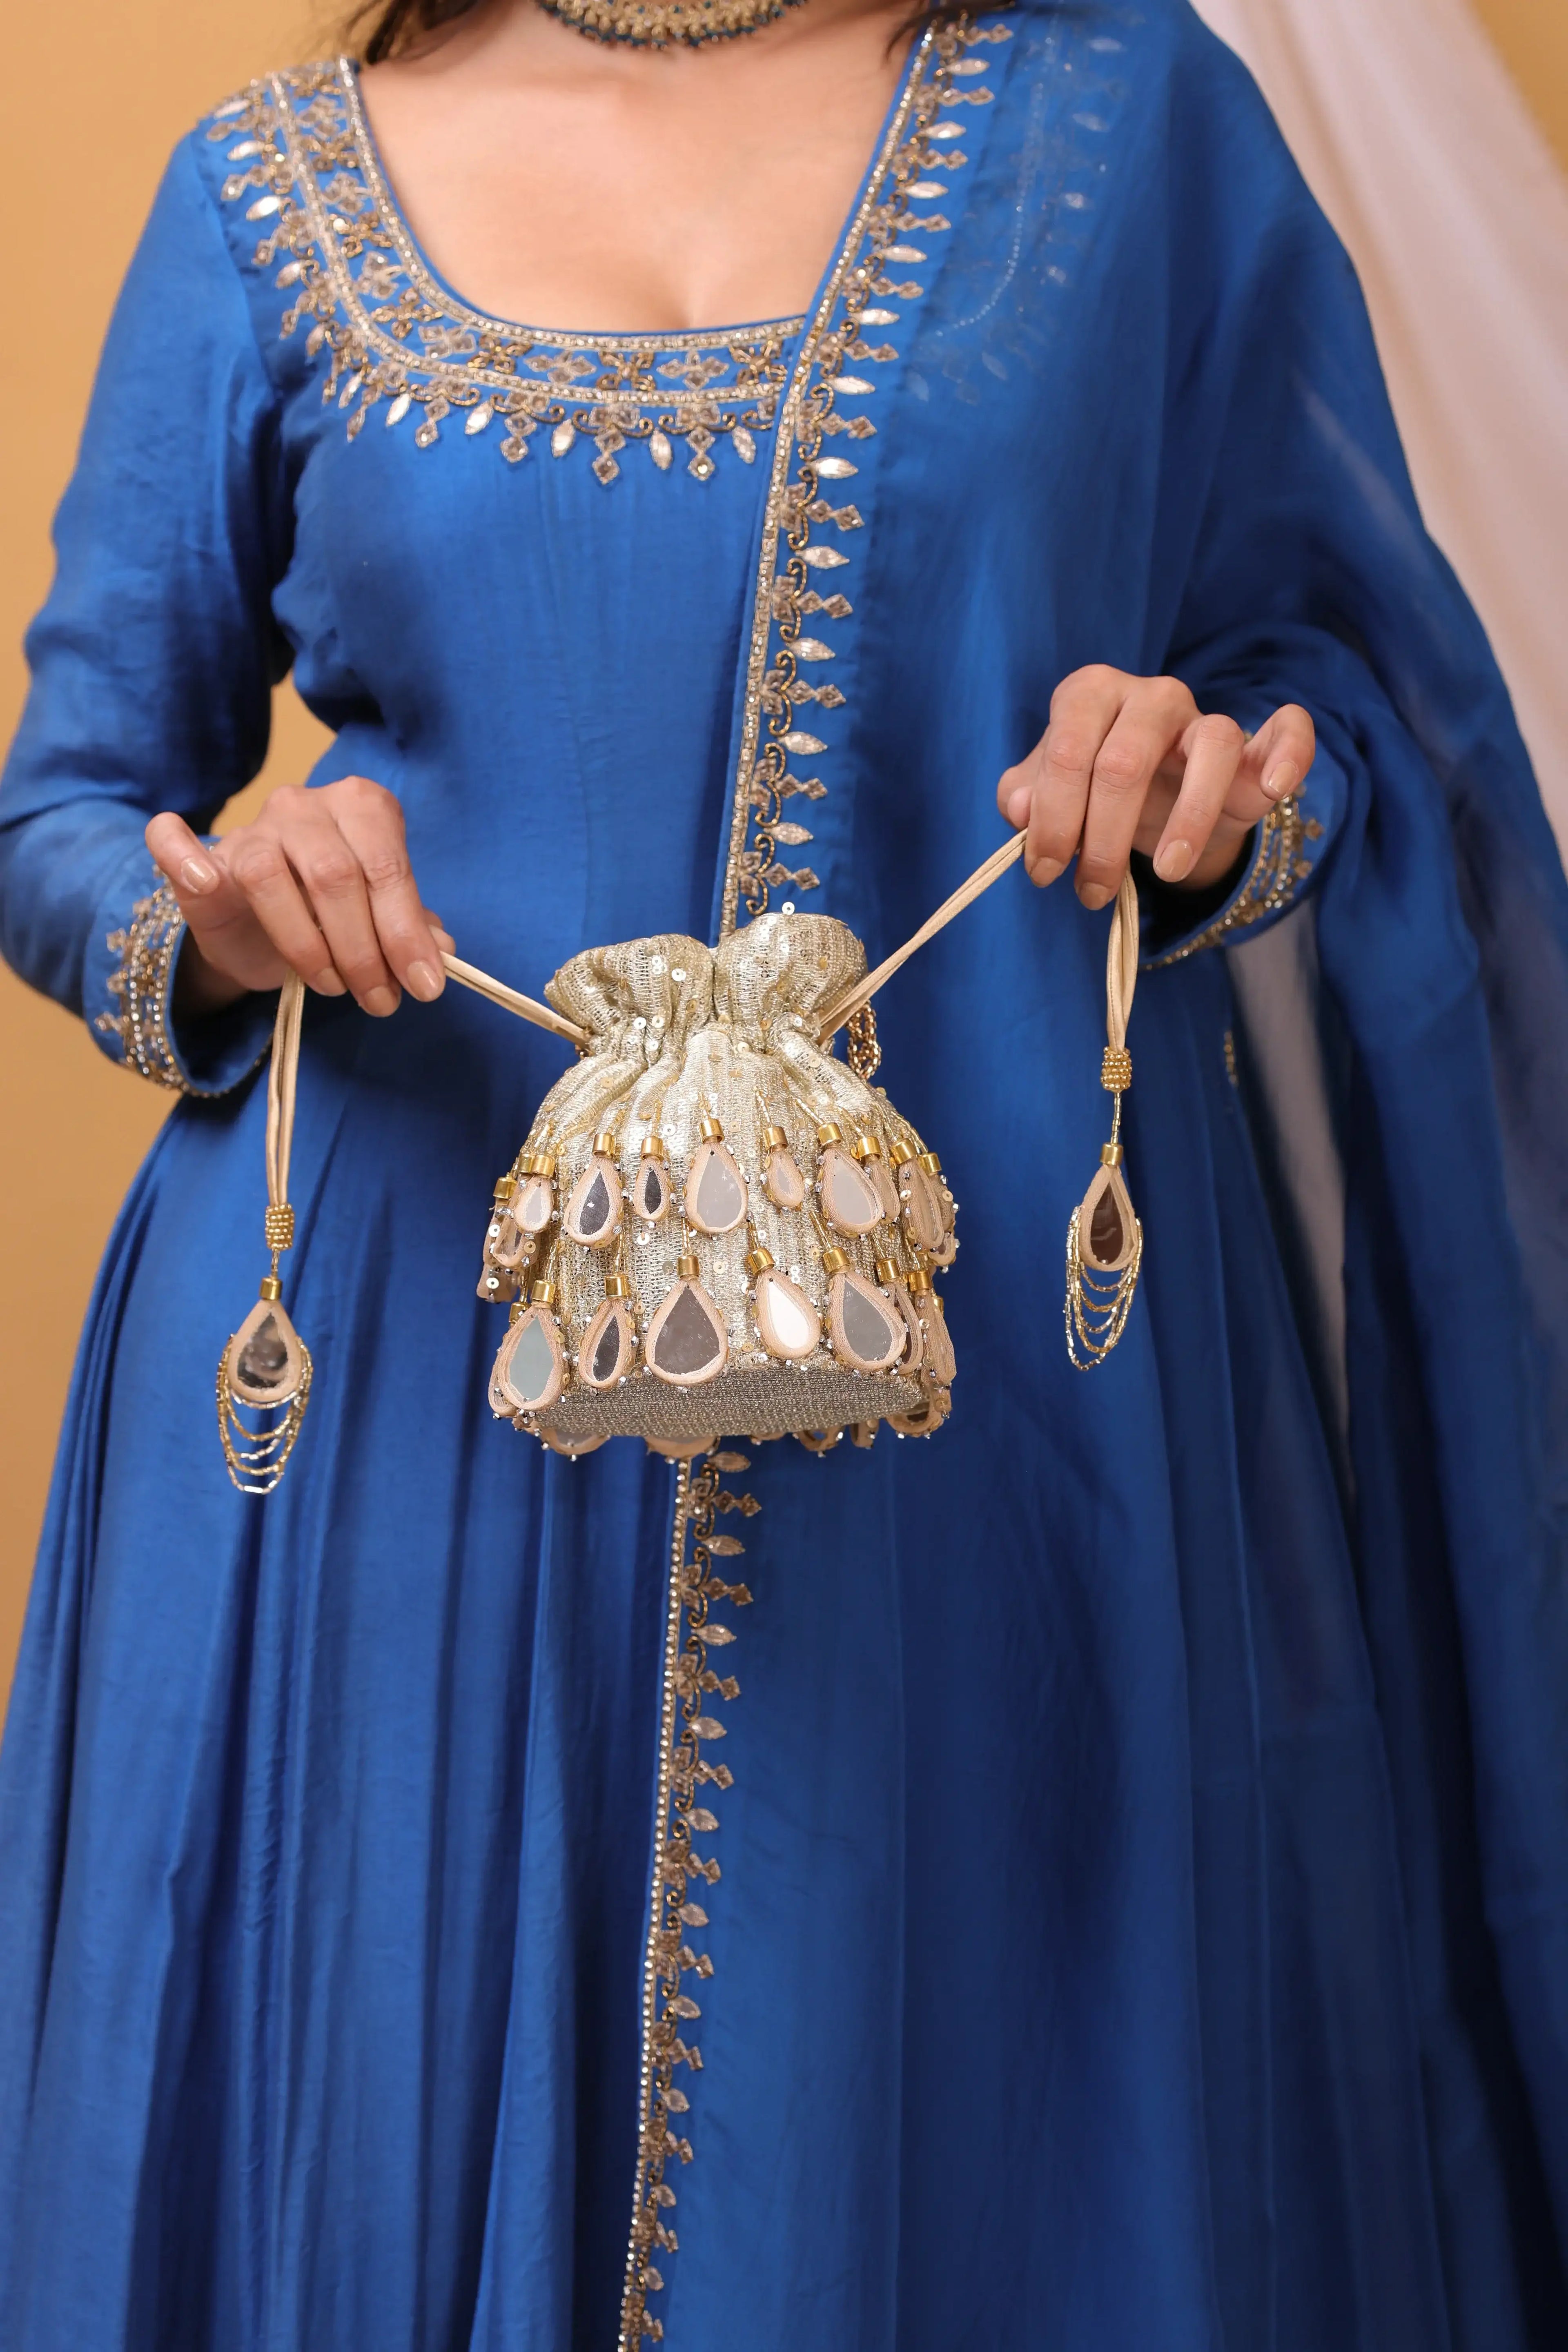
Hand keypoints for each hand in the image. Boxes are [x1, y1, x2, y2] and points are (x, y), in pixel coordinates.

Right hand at [146, 779, 452, 1019]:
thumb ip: (409, 928)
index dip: (406, 932)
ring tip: (330, 986)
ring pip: (271, 877)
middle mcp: (303, 806)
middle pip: (336, 874)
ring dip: (306, 944)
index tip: (424, 987)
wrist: (264, 930)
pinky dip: (183, 856)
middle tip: (379, 1000)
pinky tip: (204, 882)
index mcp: (360, 808)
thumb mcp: (377, 922)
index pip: (387, 867)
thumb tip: (442, 953)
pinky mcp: (203, 860)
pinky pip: (176, 844)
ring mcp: (250, 829)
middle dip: (364, 950)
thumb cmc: (331, 918)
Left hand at [997, 667, 1314, 906]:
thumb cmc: (1093, 794)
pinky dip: (1289, 752)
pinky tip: (1273, 787)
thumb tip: (1018, 810)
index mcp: (1089, 695)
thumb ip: (1027, 795)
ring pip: (1211, 745)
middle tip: (1092, 892)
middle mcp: (1150, 696)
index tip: (1046, 872)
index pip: (1068, 749)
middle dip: (1104, 838)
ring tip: (1165, 871)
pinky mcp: (1254, 748)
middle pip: (1126, 759)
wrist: (1151, 802)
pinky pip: (1287, 730)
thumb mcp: (1052, 795)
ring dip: (1189, 816)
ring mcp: (1204, 718)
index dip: (1054, 817)